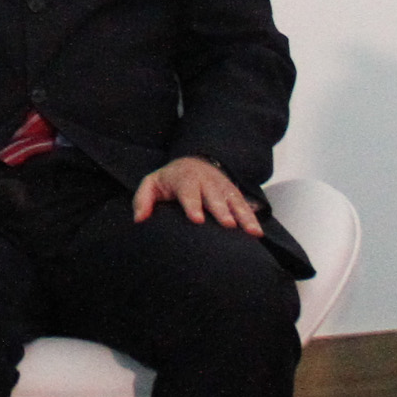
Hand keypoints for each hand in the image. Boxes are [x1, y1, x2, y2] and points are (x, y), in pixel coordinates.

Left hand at [132, 155, 264, 235]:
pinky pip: (244, 205)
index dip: (193, 205)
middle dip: (221, 210)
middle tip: (227, 225)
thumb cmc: (170, 180)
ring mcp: (222, 187)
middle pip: (215, 197)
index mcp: (184, 179)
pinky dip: (252, 218)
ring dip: (243, 216)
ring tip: (251, 232)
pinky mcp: (233, 193)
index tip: (197, 219)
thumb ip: (143, 200)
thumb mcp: (152, 184)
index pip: (188, 192)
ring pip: (234, 201)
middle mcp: (206, 182)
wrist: (193, 163)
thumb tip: (139, 220)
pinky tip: (257, 233)